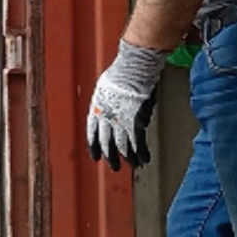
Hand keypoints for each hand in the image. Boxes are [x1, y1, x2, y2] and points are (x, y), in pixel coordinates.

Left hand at [87, 40, 168, 170]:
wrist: (133, 69)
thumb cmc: (121, 73)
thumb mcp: (105, 87)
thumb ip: (106, 101)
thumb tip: (110, 108)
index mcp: (96, 109)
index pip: (92, 132)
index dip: (94, 146)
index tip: (95, 157)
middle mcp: (106, 118)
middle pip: (107, 142)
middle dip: (111, 156)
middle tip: (114, 167)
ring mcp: (121, 121)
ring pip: (123, 146)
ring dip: (128, 158)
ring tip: (132, 166)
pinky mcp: (136, 122)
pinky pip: (138, 143)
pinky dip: (141, 152)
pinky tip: (144, 160)